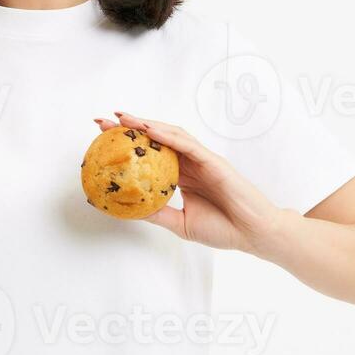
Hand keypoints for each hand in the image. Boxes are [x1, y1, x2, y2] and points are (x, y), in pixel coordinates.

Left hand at [93, 110, 281, 253]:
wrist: (252, 235)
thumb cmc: (223, 230)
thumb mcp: (180, 224)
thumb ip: (157, 214)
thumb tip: (126, 209)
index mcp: (182, 177)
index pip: (150, 155)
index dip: (128, 145)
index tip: (103, 140)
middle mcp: (189, 164)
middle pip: (156, 140)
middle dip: (129, 128)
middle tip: (103, 122)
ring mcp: (201, 160)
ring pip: (169, 135)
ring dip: (145, 124)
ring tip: (123, 119)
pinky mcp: (212, 160)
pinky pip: (186, 144)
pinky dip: (167, 135)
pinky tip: (149, 130)